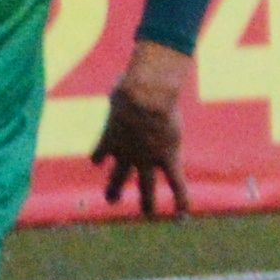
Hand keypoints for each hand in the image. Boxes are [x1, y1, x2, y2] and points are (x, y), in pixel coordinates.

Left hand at [95, 43, 194, 217]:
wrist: (144, 97)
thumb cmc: (133, 85)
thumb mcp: (123, 84)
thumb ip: (126, 83)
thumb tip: (133, 64)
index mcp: (111, 136)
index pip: (102, 151)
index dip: (100, 157)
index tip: (98, 162)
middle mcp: (125, 153)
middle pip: (119, 175)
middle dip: (114, 189)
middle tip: (111, 200)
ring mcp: (146, 158)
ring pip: (145, 185)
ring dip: (145, 201)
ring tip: (145, 213)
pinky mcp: (166, 159)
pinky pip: (175, 184)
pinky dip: (179, 200)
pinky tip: (181, 216)